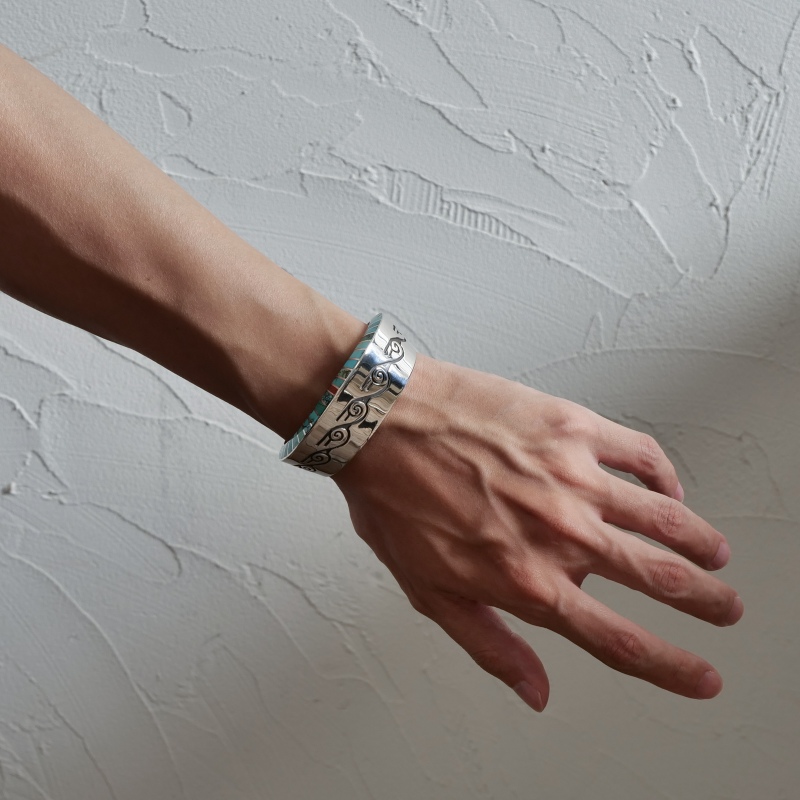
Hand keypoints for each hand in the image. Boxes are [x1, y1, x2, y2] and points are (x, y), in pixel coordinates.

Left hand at [332, 354, 742, 711]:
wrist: (377, 421)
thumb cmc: (394, 500)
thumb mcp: (429, 591)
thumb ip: (489, 644)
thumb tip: (536, 692)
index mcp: (526, 581)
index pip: (618, 640)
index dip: (671, 666)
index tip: (702, 676)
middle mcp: (559, 533)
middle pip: (658, 578)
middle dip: (705, 600)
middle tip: (724, 607)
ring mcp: (571, 477)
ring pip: (663, 517)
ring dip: (699, 542)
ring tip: (715, 553)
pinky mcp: (571, 428)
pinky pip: (639, 453)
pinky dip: (665, 475)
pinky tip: (668, 486)